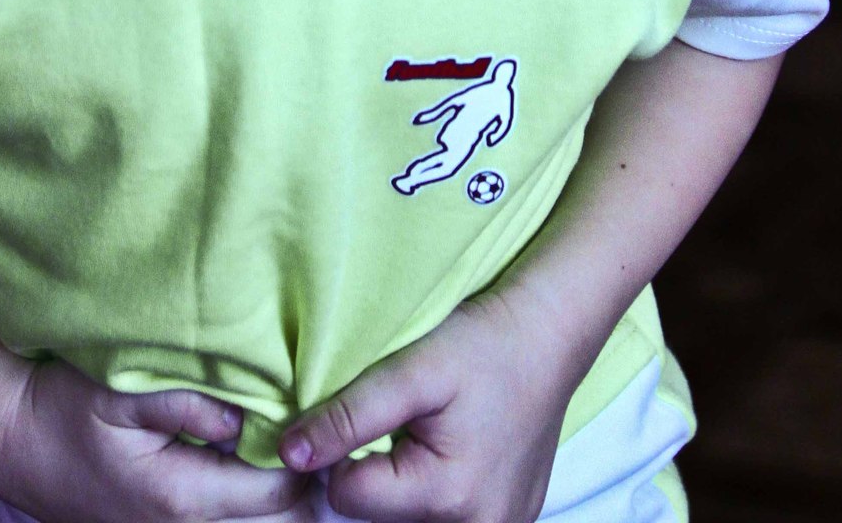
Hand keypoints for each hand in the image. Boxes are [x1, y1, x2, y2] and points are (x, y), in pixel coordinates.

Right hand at [0, 355, 315, 522]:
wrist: (14, 439)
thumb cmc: (63, 408)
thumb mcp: (121, 392)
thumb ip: (188, 402)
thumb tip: (247, 415)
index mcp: (181, 497)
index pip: (279, 494)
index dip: (304, 455)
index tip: (312, 410)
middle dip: (301, 477)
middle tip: (308, 424)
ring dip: (277, 488)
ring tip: (282, 435)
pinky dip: (250, 496)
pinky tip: (249, 454)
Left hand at [276, 289, 579, 522]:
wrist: (550, 336)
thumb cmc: (484, 345)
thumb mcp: (414, 370)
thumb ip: (350, 415)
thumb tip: (290, 455)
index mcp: (446, 497)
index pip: (346, 497)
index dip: (342, 448)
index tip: (368, 410)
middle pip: (379, 517)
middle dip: (373, 472)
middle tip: (398, 420)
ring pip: (407, 522)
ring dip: (401, 486)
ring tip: (423, 434)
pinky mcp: (509, 522)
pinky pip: (444, 519)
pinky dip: (432, 490)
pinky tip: (446, 452)